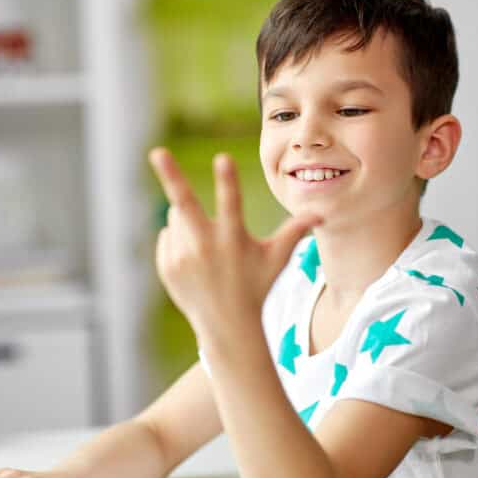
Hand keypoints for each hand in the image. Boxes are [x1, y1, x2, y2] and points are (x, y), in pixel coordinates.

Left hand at [149, 147, 320, 336]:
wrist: (226, 325)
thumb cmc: (256, 286)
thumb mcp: (277, 259)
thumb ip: (295, 232)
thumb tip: (320, 214)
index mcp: (233, 239)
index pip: (231, 202)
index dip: (228, 179)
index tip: (223, 157)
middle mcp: (205, 246)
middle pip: (185, 202)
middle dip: (171, 176)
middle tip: (157, 152)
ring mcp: (183, 257)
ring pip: (178, 215)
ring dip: (189, 219)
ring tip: (207, 247)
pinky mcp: (168, 265)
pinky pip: (168, 234)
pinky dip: (179, 238)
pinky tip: (194, 259)